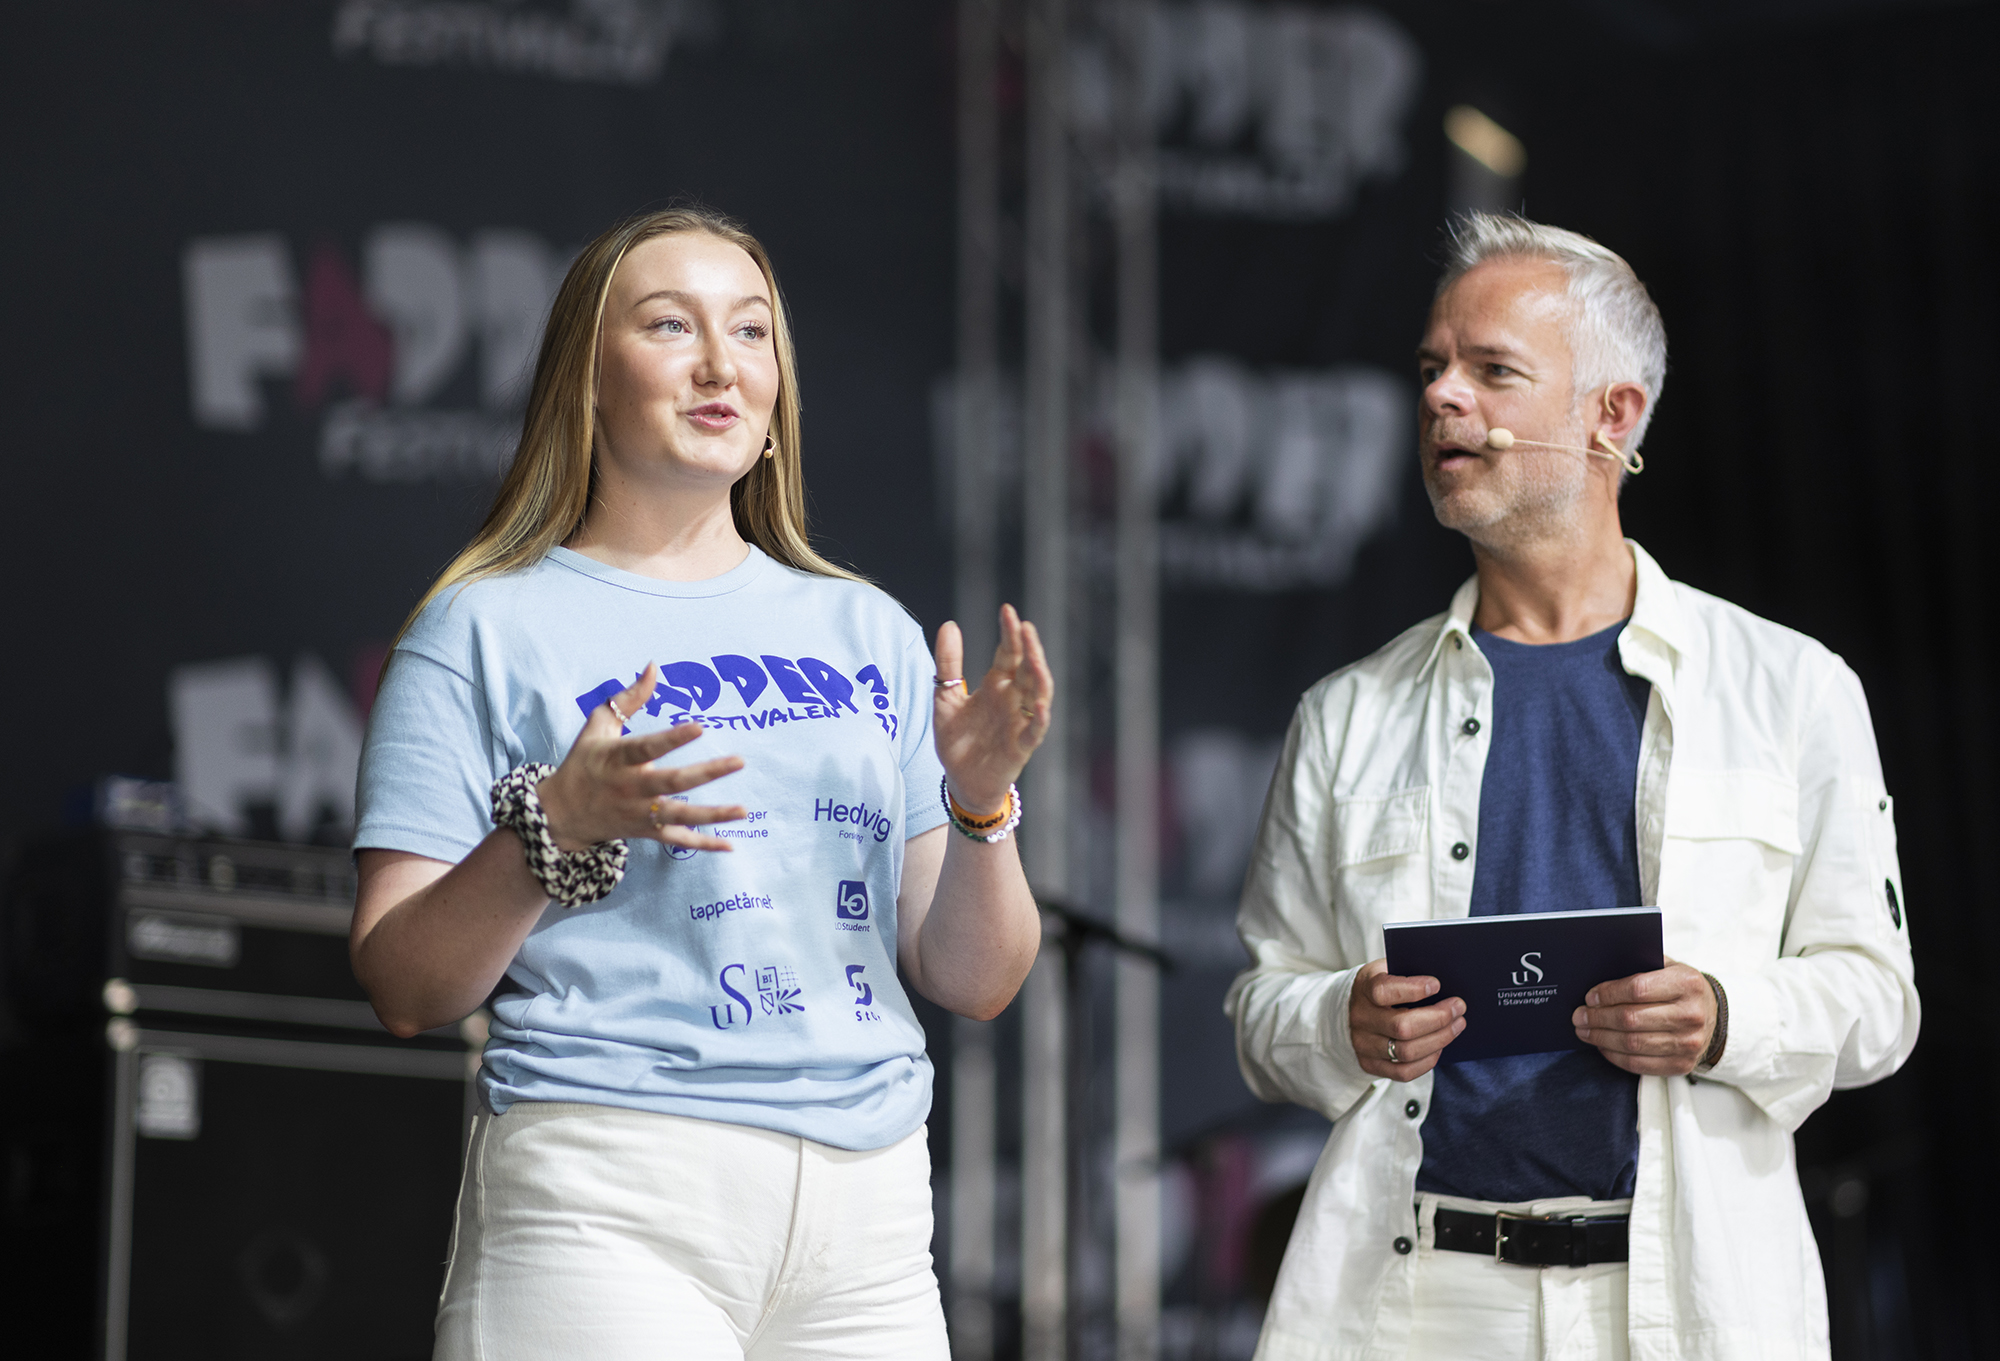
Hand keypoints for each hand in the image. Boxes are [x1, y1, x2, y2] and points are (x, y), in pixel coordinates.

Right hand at [534, 663, 747, 851]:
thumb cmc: (584, 761)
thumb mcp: (598, 725)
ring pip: (678, 816)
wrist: (561, 814)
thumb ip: (628, 698)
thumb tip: (654, 667)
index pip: (646, 747)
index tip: (700, 727)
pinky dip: (703, 844)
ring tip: (743, 810)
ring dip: (712, 815)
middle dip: (706, 773)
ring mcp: (638, 814)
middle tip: (738, 761)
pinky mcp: (645, 832)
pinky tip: (730, 845)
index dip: (672, 739)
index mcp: (616, 758)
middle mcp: (629, 788)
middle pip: (671, 783)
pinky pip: (677, 841)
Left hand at [932, 604, 1053, 814]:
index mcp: (996, 686)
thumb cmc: (958, 741)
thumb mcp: (945, 699)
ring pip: (1039, 693)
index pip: (1008, 653)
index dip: (1009, 633)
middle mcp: (1013, 700)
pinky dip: (1041, 717)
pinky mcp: (1021, 746)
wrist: (959, 781)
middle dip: (1029, 647)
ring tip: (1034, 655)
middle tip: (1024, 625)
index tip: (1007, 610)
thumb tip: (949, 624)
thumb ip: (948, 664)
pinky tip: (1039, 702)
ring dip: (1039, 674)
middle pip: (1027, 668)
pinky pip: (1036, 730)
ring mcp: (1020, 721)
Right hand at [1349, 958, 1465, 1081]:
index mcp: (1363, 988)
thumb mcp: (1388, 970)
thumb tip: (1446, 984)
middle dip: (1438, 1018)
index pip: (1383, 991)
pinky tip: (1440, 1046)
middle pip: (1402, 1027)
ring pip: (1406, 1052)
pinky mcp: (1369, 1064)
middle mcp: (1360, 1018)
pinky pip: (1403, 1071)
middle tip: (1458, 1008)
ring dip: (1439, 1039)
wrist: (1353, 1009)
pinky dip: (1428, 1060)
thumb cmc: (1382, 987)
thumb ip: (1410, 973)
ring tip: (1456, 1026)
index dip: (1412, 989)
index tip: (1437, 985)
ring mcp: (1362, 1044)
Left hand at [1571, 958, 1716, 1075]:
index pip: (1637, 989)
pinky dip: (1614, 1056)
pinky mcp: (1682, 1064)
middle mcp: (1691, 1015)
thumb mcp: (1668, 967)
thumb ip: (1640, 966)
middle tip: (1579, 1016)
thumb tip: (1599, 971)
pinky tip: (1602, 1046)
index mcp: (1686, 984)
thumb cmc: (1681, 988)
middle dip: (1597, 1018)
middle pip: (1630, 1019)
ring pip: (1632, 1044)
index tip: (1589, 997)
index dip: (1608, 994)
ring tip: (1585, 1030)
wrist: (1714, 1016)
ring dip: (1601, 1038)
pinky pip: (1638, 1064)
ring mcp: (1689, 1043)